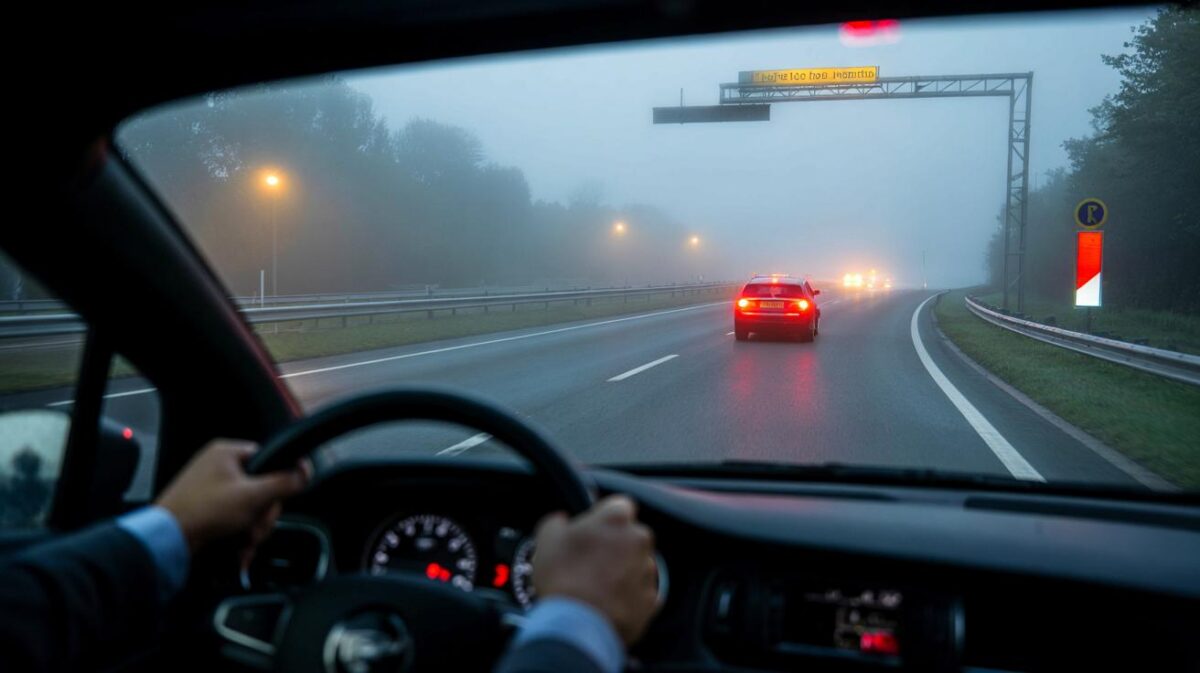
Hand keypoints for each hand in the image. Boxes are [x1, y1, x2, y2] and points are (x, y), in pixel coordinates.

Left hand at [156, 439, 309, 555]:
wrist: (167, 540)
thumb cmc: (205, 510)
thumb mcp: (253, 495)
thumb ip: (284, 483)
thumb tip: (305, 473)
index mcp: (226, 452)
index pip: (267, 460)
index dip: (276, 483)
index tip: (274, 501)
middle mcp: (218, 467)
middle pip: (261, 487)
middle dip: (263, 514)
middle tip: (256, 528)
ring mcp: (210, 488)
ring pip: (249, 505)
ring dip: (253, 527)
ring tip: (245, 541)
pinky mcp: (205, 509)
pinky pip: (234, 516)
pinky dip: (240, 532)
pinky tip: (239, 547)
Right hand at [531, 495, 659, 644]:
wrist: (578, 625)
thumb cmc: (562, 577)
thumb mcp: (546, 538)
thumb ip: (557, 522)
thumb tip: (561, 521)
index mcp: (617, 518)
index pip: (619, 505)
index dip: (604, 517)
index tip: (592, 531)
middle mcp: (639, 539)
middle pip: (629, 535)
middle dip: (614, 545)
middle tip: (590, 561)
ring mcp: (648, 571)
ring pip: (636, 564)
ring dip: (621, 570)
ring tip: (596, 587)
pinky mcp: (651, 599)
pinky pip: (639, 592)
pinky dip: (627, 595)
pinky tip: (606, 602)